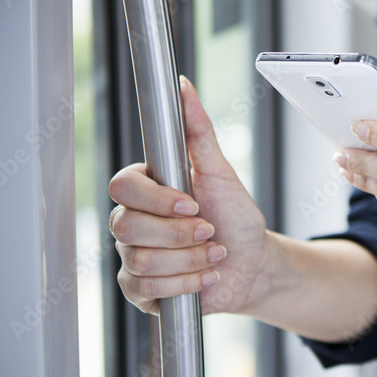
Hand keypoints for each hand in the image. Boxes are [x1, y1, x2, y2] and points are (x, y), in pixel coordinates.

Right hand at [108, 76, 272, 315]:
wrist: (253, 264)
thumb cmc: (236, 217)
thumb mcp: (221, 172)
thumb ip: (198, 131)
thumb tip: (184, 87)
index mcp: (146, 189)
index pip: (123, 187)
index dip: (157, 200)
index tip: (192, 204)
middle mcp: (133, 221)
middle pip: (128, 228)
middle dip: (181, 234)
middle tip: (210, 231)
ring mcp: (133, 256)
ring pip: (141, 260)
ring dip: (190, 259)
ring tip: (213, 253)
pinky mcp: (140, 289)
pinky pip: (145, 290)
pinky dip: (186, 283)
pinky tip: (205, 275)